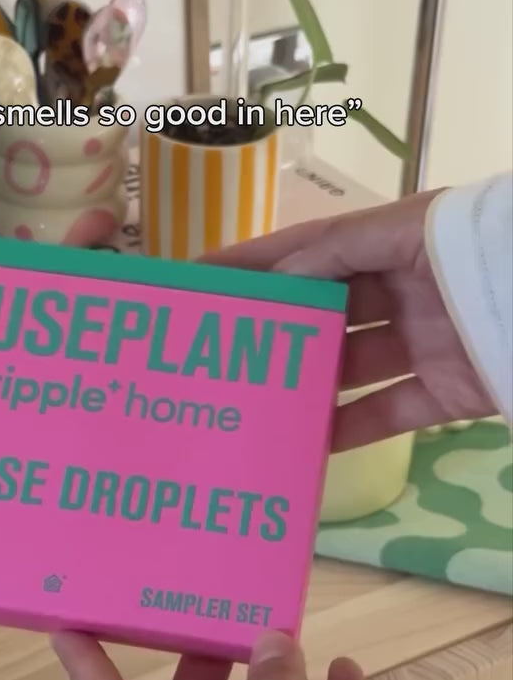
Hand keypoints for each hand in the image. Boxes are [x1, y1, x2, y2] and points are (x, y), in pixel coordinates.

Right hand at [204, 191, 495, 450]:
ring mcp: (424, 341)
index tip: (198, 277)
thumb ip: (340, 252)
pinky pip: (386, 414)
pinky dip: (348, 430)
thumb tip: (277, 280)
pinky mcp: (448, 391)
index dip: (254, 260)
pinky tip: (304, 444)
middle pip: (322, 311)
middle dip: (271, 329)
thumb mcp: (409, 234)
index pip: (308, 248)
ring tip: (247, 402)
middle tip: (212, 352)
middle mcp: (401, 289)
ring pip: (348, 366)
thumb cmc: (481, 253)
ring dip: (303, 384)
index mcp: (391, 240)